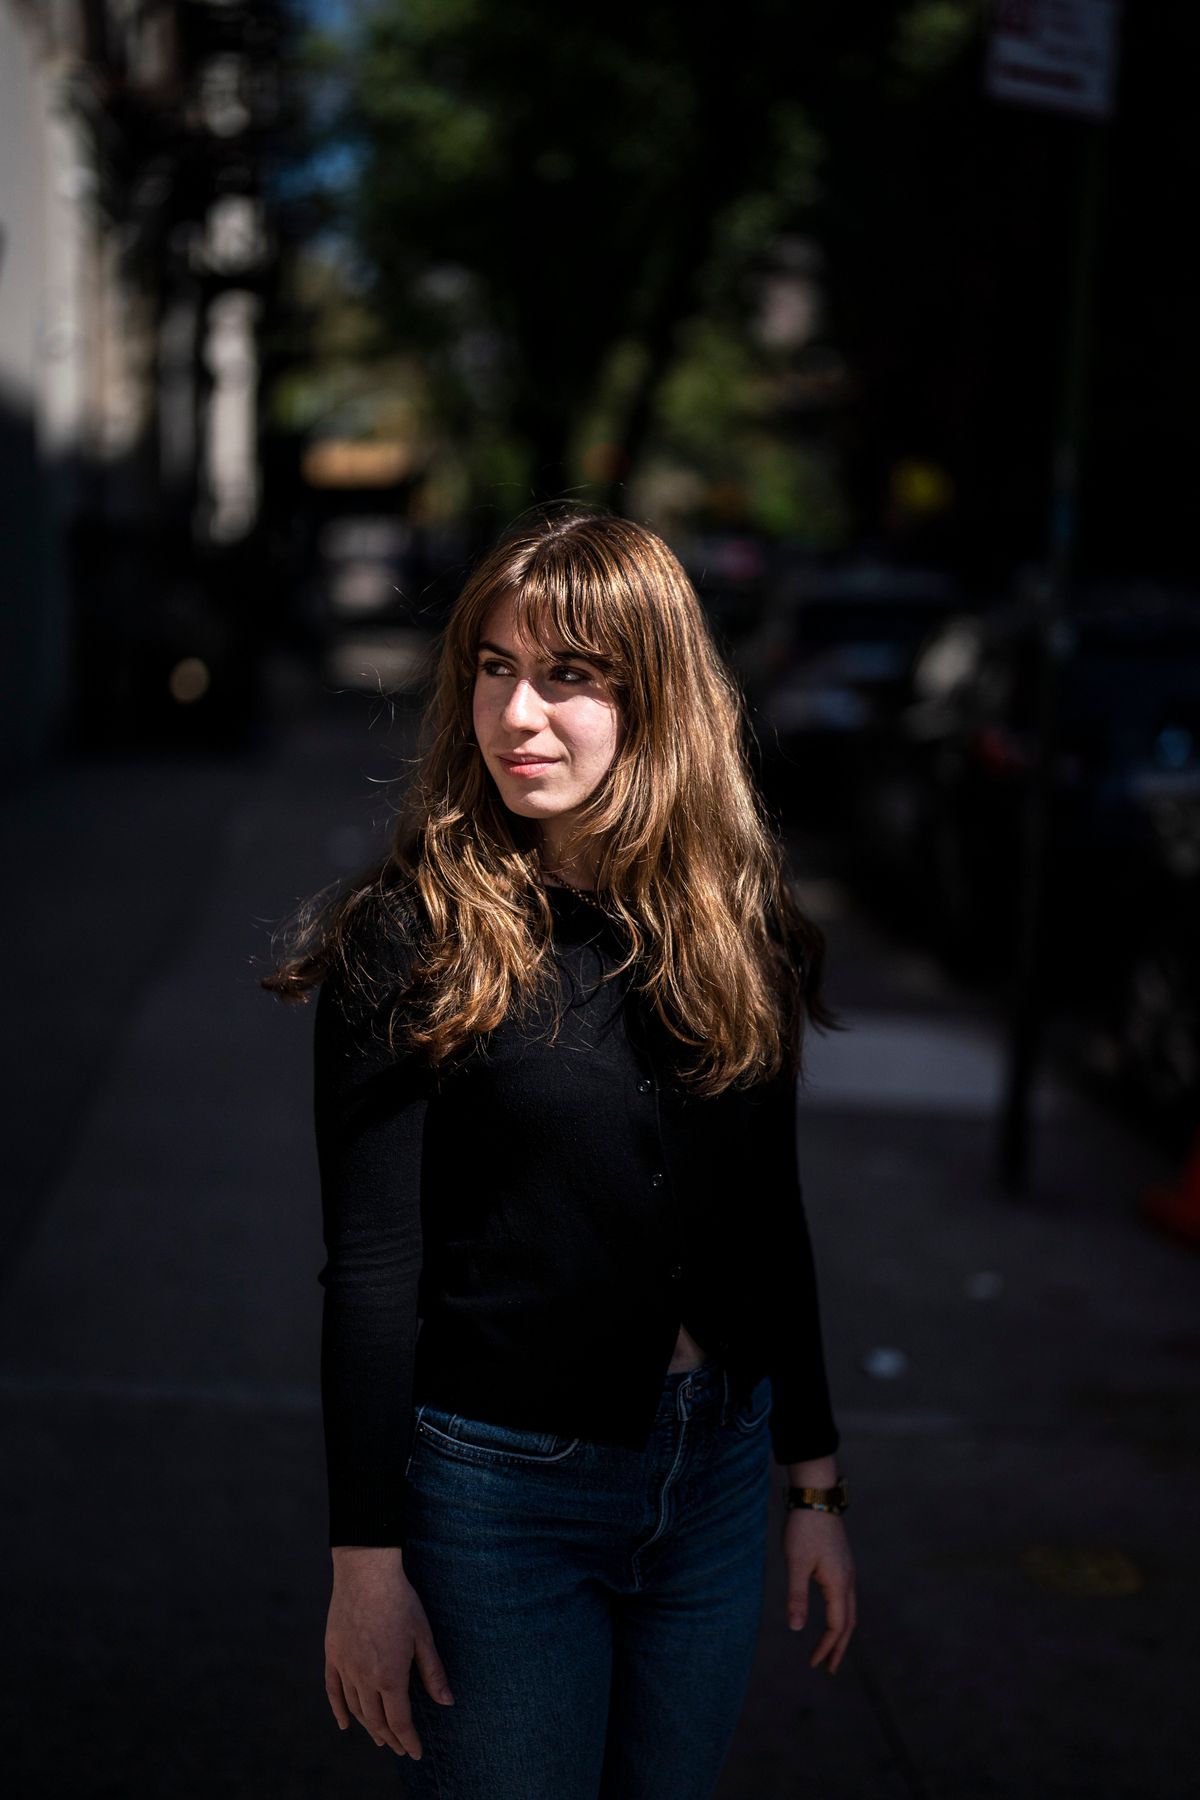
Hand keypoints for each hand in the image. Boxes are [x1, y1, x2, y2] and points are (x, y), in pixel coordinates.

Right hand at [325, 1548, 454, 1758]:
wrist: (366, 1573)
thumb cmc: (400, 1601)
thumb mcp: (423, 1636)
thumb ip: (433, 1672)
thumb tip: (447, 1702)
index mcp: (390, 1676)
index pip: (400, 1721)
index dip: (408, 1740)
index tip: (415, 1752)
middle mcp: (365, 1677)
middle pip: (377, 1720)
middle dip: (391, 1738)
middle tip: (400, 1748)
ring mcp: (346, 1667)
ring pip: (356, 1708)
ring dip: (369, 1727)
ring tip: (380, 1738)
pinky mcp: (332, 1654)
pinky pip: (333, 1691)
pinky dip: (339, 1711)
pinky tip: (345, 1724)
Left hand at [781, 1509, 855, 1673]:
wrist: (817, 1495)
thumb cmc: (804, 1528)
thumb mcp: (795, 1562)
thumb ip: (797, 1596)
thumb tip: (796, 1629)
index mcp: (838, 1584)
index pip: (836, 1626)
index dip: (826, 1647)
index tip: (814, 1663)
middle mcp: (848, 1580)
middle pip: (848, 1623)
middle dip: (839, 1647)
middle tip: (828, 1668)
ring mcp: (847, 1571)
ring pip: (850, 1610)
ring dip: (842, 1632)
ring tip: (831, 1648)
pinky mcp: (842, 1563)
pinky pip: (846, 1598)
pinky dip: (841, 1615)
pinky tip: (831, 1615)